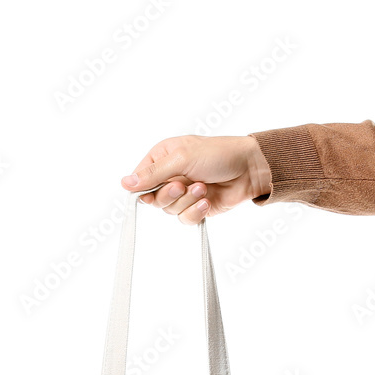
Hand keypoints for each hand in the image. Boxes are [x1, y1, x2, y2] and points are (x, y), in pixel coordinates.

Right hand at [121, 135, 271, 223]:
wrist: (249, 169)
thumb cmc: (218, 154)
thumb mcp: (182, 158)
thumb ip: (154, 173)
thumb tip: (125, 183)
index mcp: (162, 158)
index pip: (139, 179)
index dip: (143, 188)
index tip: (151, 191)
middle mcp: (170, 176)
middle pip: (153, 199)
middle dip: (170, 195)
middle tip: (184, 185)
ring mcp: (183, 194)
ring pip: (169, 211)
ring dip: (187, 201)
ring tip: (203, 188)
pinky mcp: (196, 208)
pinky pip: (185, 219)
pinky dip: (196, 212)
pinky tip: (207, 201)